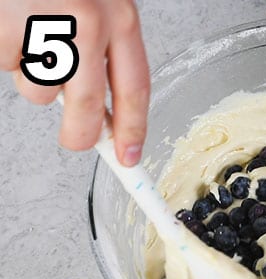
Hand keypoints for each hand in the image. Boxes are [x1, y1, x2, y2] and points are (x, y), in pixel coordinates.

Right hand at [2, 0, 149, 165]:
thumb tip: (102, 112)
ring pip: (40, 89)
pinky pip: (5, 63)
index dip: (133, 130)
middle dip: (81, 135)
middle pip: (87, 105)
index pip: (135, 89)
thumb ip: (104, 51)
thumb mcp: (99, 4)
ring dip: (34, 80)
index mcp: (120, 16)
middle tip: (76, 141)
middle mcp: (87, 20)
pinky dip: (5, 53)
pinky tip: (9, 24)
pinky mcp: (4, 23)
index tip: (129, 159)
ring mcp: (43, 22)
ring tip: (32, 41)